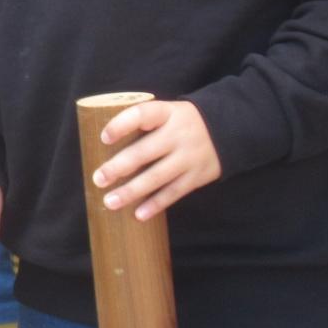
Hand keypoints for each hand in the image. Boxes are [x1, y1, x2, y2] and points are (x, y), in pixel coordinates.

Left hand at [90, 99, 220, 221]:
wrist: (229, 129)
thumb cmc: (181, 123)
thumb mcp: (167, 112)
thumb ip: (142, 124)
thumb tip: (102, 147)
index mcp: (167, 113)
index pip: (142, 114)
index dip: (121, 125)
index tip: (104, 138)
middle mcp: (178, 134)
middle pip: (145, 151)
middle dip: (119, 167)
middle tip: (98, 179)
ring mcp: (188, 157)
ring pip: (157, 177)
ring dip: (132, 191)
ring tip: (110, 202)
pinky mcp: (197, 176)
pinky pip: (174, 192)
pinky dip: (155, 204)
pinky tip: (138, 214)